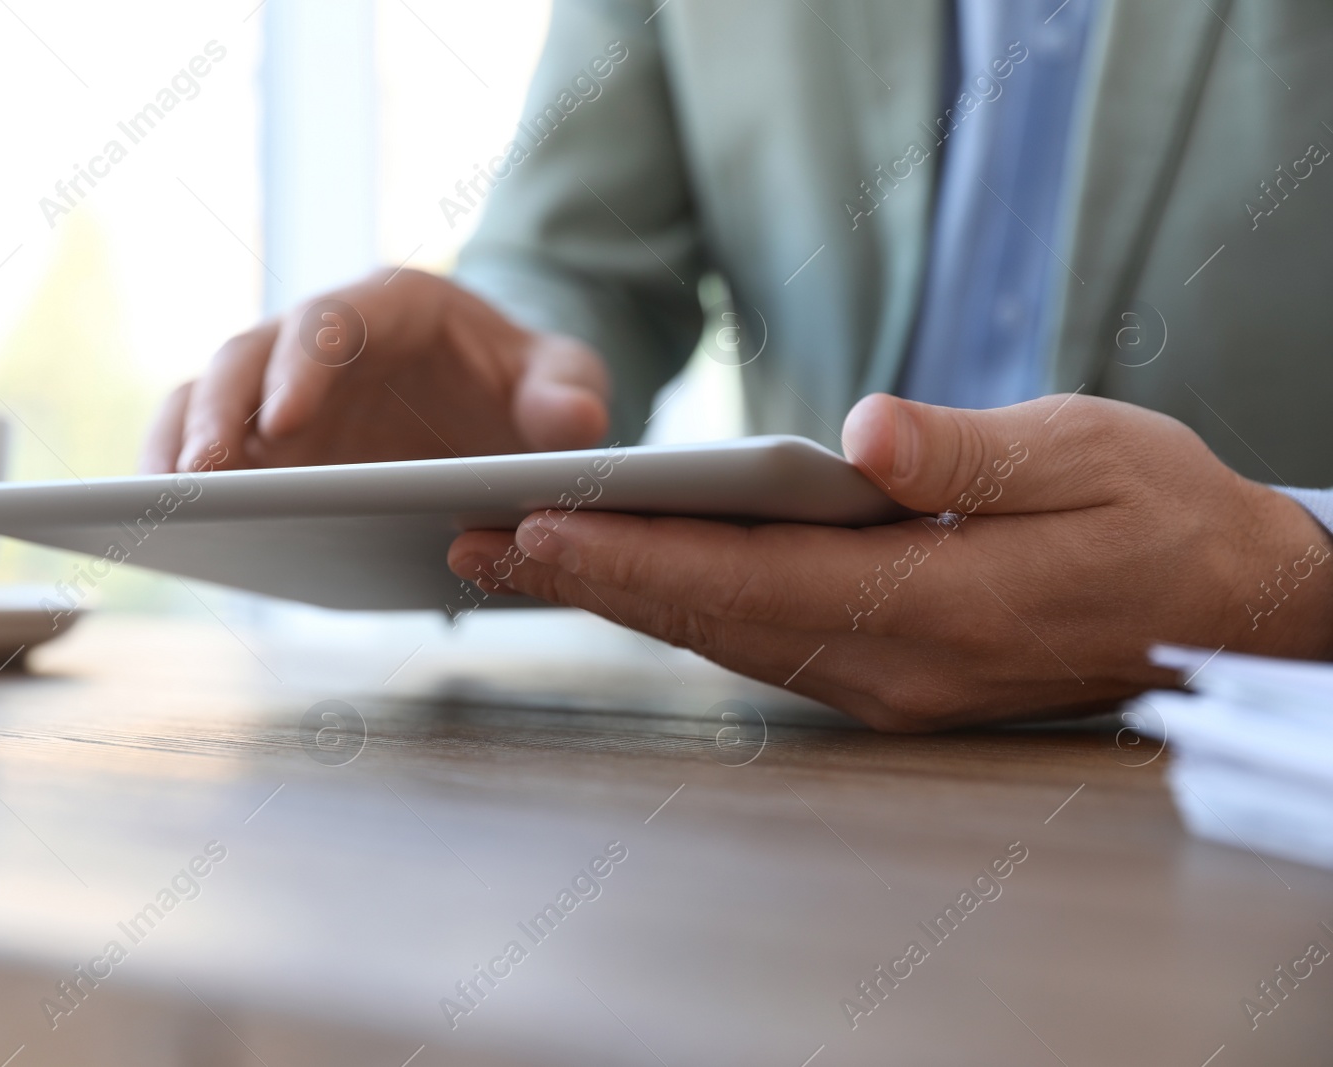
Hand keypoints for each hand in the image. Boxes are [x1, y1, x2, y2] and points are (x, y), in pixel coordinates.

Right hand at [139, 269, 609, 472]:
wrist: (502, 403)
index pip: (335, 321)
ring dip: (180, 441)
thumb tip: (573, 424)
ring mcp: (284, 386)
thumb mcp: (565, 379)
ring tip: (167, 506)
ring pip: (206, 392)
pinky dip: (178, 471)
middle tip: (205, 478)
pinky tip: (177, 527)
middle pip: (250, 355)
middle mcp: (323, 336)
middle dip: (220, 411)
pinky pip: (203, 440)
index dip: (304, 367)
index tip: (285, 423)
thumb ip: (571, 392)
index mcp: (394, 307)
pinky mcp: (262, 434)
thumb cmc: (526, 384)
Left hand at [447, 393, 1332, 729]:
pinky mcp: (888, 677)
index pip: (749, 582)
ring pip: (723, 640)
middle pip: (709, 622)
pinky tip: (627, 580)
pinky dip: (680, 610)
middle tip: (473, 543)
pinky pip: (759, 645)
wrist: (1224, 611)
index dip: (634, 554)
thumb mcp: (1089, 456)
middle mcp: (894, 667)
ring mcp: (887, 685)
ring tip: (517, 557)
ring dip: (617, 599)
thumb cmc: (1164, 519)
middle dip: (586, 581)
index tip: (535, 526)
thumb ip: (969, 451)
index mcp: (936, 607)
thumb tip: (860, 433)